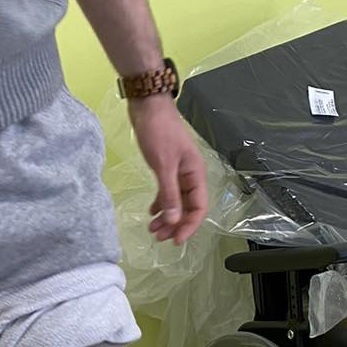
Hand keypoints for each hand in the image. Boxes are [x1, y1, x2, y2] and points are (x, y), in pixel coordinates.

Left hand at [129, 97, 207, 243]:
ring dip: (166, 217)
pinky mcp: (166, 168)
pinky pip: (167, 192)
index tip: (176, 240)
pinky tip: (151, 212)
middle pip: (187, 208)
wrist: (148, 106)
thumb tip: (173, 220)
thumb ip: (169, 194)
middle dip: (174, 224)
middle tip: (159, 238)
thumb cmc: (159, 131)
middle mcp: (190, 176)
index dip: (189, 226)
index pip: (198, 207)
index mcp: (195, 174)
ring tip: (152, 229)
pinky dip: (161, 203)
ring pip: (176, 202)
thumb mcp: (164, 165)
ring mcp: (178, 172)